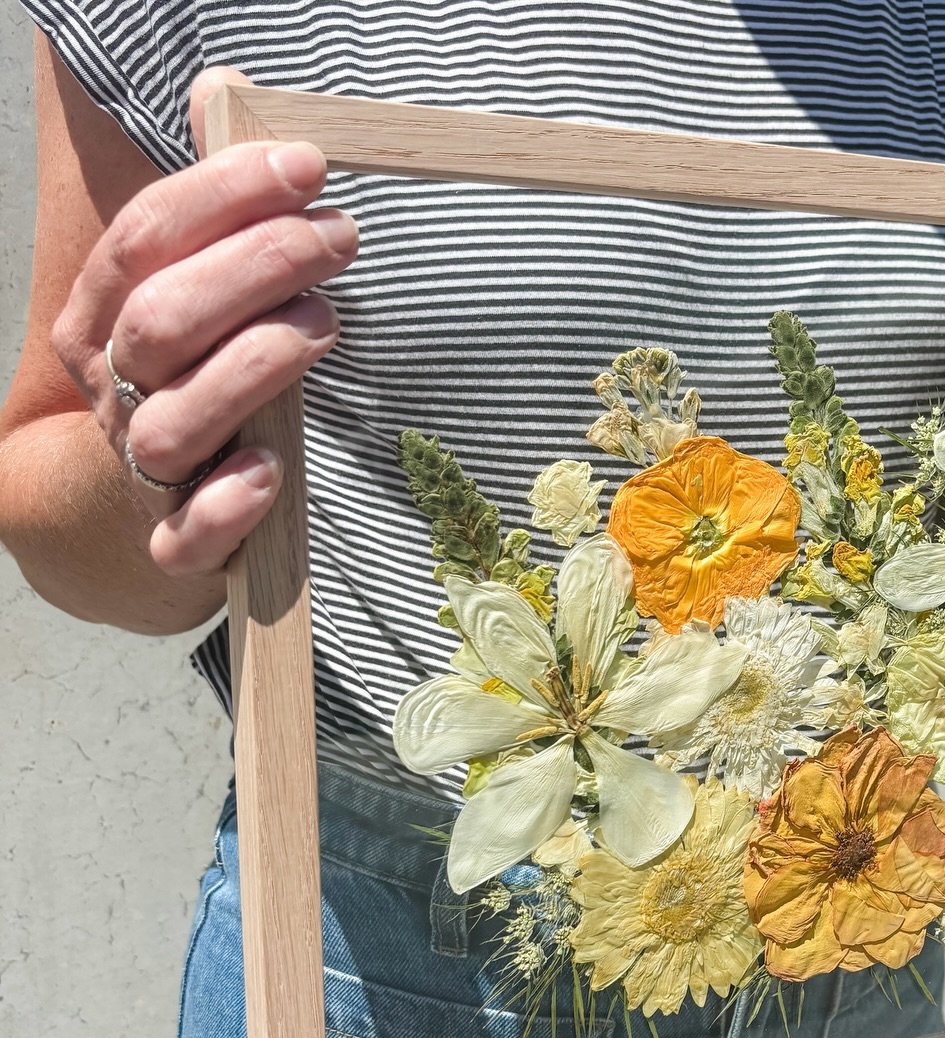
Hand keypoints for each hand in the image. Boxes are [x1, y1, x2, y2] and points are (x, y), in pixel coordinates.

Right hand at [49, 65, 356, 575]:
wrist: (148, 505)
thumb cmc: (197, 376)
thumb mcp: (197, 284)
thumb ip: (214, 203)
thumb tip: (230, 89)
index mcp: (104, 315)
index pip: (145, 238)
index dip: (224, 196)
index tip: (308, 167)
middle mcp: (113, 388)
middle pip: (163, 320)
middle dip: (254, 268)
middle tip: (339, 239)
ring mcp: (143, 469)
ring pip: (172, 422)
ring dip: (252, 367)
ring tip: (324, 325)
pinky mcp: (179, 540)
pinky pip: (186, 533)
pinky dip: (225, 505)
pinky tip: (271, 469)